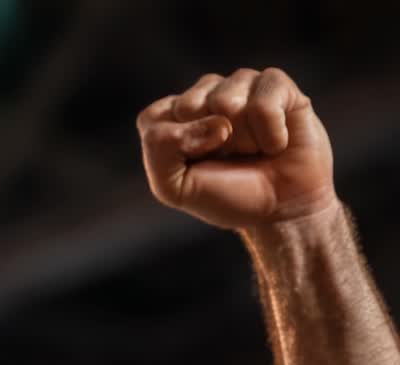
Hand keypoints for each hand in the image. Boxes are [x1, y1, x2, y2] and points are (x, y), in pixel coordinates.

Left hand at [137, 68, 336, 229]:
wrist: (280, 210)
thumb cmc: (225, 196)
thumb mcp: (174, 187)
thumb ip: (160, 149)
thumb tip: (214, 119)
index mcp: (171, 116)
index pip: (153, 119)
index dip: (175, 150)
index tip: (194, 166)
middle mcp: (203, 93)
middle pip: (189, 105)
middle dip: (209, 143)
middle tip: (227, 157)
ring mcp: (240, 84)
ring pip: (227, 101)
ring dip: (242, 139)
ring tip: (252, 149)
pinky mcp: (276, 85)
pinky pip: (264, 101)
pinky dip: (271, 134)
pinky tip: (276, 144)